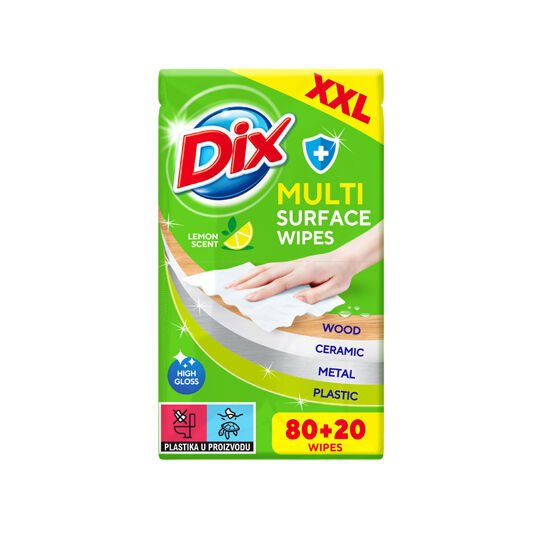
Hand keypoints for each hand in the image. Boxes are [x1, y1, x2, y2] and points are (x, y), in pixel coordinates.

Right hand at [226, 251, 354, 303]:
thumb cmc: (340, 274)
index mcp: (306, 271)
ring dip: (248, 275)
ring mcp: (291, 263)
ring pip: (265, 268)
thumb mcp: (335, 287)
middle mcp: (295, 265)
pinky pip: (269, 267)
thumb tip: (297, 299)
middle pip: (267, 273)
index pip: (281, 283)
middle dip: (248, 282)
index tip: (250, 298)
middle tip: (232, 290)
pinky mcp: (289, 264)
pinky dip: (255, 272)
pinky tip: (246, 278)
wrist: (344, 258)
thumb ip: (316, 294)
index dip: (264, 291)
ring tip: (232, 283)